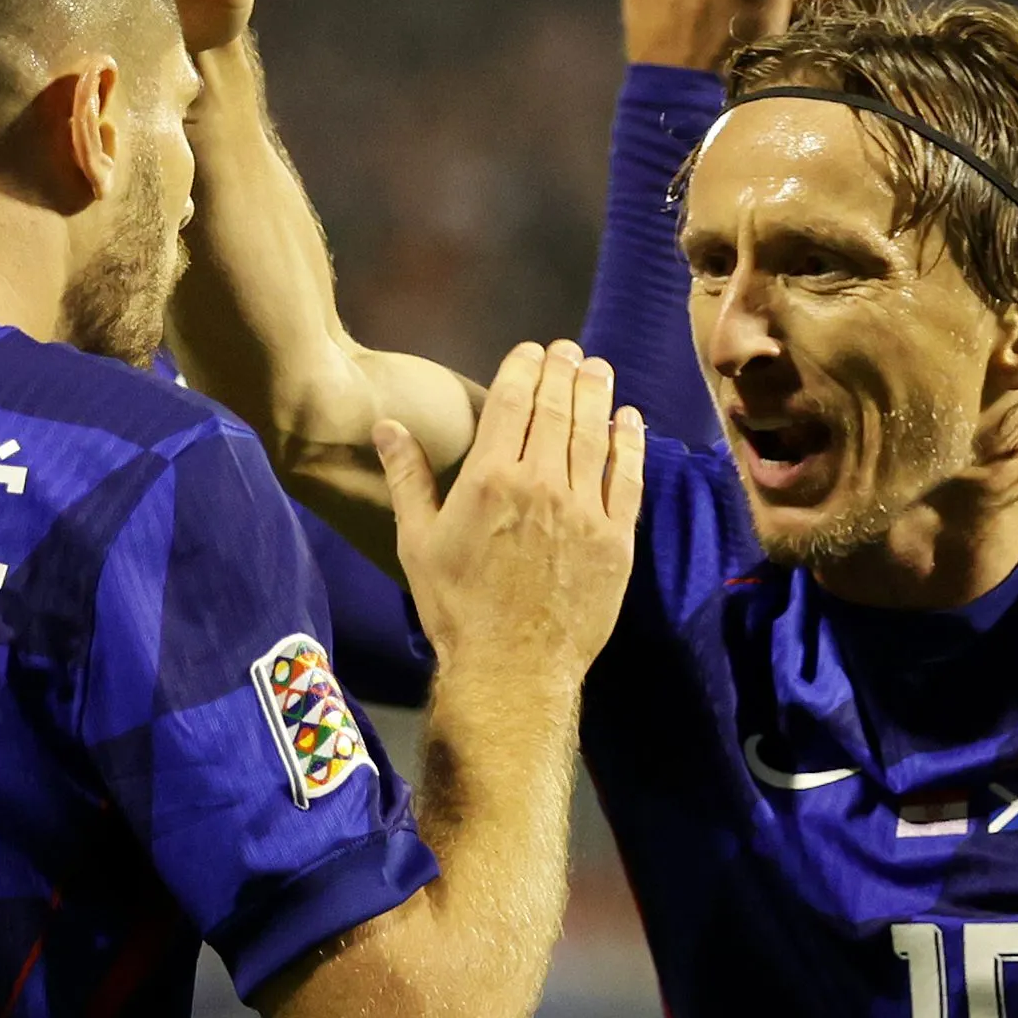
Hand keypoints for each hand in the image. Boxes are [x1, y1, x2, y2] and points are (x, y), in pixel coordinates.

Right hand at [376, 341, 645, 676]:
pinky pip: (628, 480)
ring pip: (594, 435)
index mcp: (490, 479)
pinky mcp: (615, 540)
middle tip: (568, 349)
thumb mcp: (419, 541)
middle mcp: (541, 485)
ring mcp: (584, 511)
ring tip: (597, 368)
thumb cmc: (456, 607)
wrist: (511, 668)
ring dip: (597, 395)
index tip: (532, 349)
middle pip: (557, 409)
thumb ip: (407, 478)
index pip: (512, 400)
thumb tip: (386, 426)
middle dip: (563, 371)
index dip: (524, 367)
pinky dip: (630, 444)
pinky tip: (629, 421)